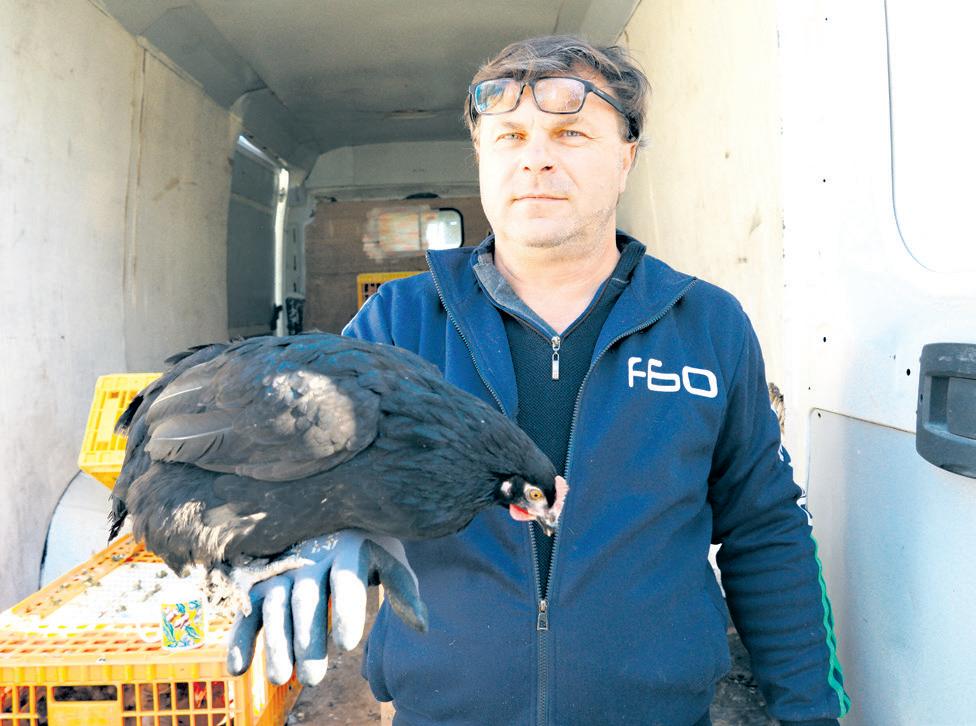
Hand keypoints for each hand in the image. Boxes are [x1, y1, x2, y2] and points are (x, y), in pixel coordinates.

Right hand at [225, 530, 427, 685]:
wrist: (330, 515)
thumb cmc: (367, 548)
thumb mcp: (389, 560)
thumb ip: (404, 592)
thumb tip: (422, 627)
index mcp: (349, 549)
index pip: (347, 579)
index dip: (346, 610)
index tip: (347, 644)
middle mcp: (312, 557)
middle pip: (308, 599)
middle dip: (309, 639)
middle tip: (314, 678)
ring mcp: (283, 568)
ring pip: (276, 606)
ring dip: (276, 643)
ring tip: (282, 679)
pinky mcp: (261, 582)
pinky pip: (249, 610)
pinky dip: (240, 638)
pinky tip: (238, 670)